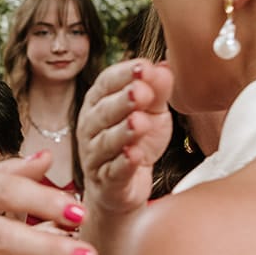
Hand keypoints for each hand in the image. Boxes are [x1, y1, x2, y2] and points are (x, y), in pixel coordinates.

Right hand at [77, 59, 175, 214]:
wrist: (123, 188)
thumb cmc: (135, 143)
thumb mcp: (152, 112)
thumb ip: (158, 90)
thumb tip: (165, 67)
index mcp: (99, 103)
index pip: (106, 83)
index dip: (124, 75)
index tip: (144, 66)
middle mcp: (90, 127)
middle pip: (104, 111)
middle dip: (123, 101)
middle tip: (142, 91)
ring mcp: (95, 156)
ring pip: (106, 141)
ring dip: (123, 131)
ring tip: (139, 122)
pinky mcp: (106, 183)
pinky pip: (113, 172)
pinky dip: (124, 164)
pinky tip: (134, 155)